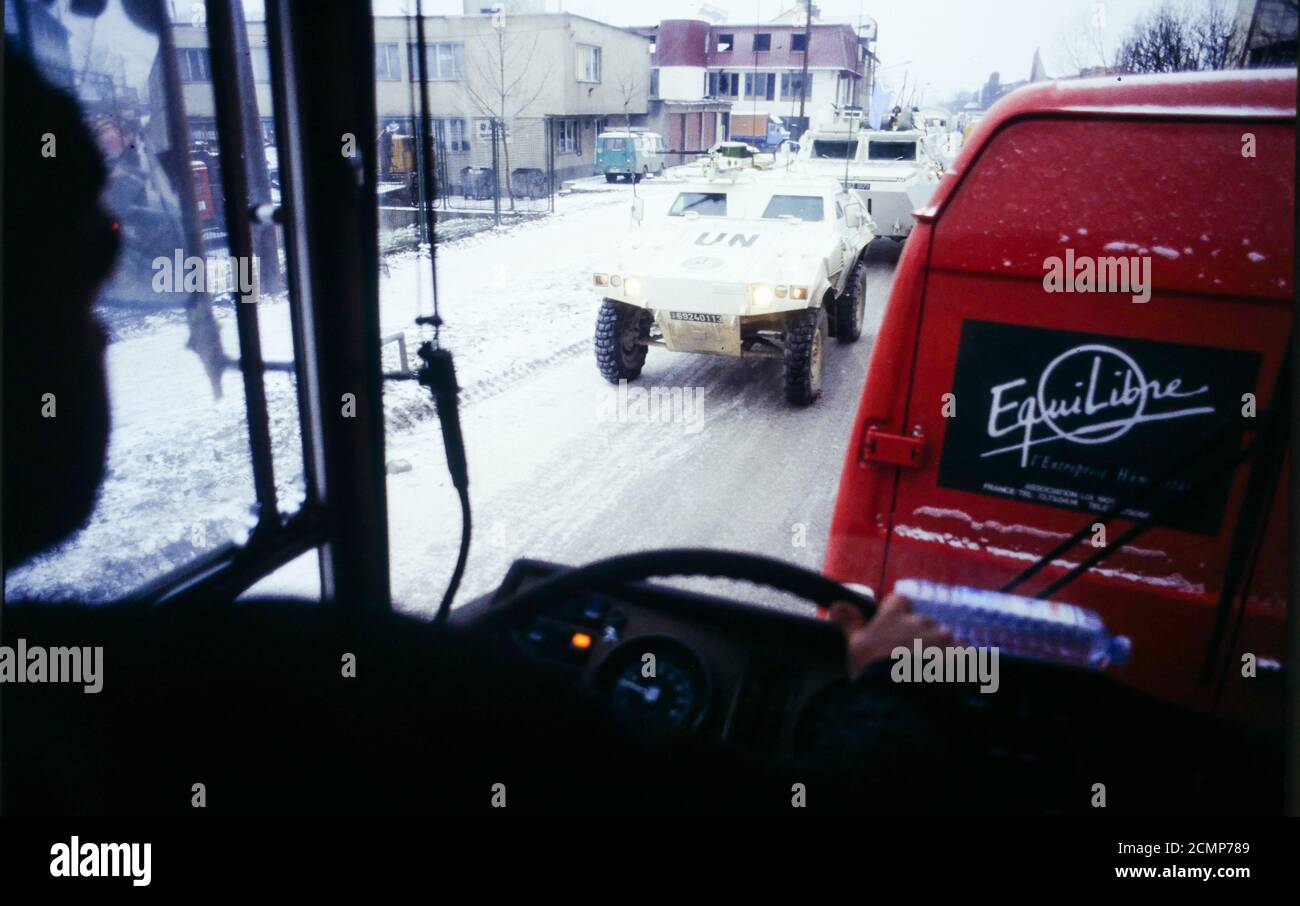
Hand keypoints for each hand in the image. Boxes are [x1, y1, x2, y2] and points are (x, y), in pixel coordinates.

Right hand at [829, 593, 954, 680]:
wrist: (905, 703)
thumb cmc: (874, 675)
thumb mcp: (855, 649)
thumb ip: (850, 623)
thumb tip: (835, 604)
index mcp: (894, 617)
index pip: (899, 601)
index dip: (897, 613)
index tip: (893, 630)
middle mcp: (921, 622)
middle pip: (923, 623)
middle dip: (919, 638)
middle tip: (909, 662)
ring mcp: (945, 638)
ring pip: (943, 640)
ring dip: (938, 652)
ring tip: (930, 677)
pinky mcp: (963, 656)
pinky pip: (962, 655)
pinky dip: (956, 666)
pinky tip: (947, 682)